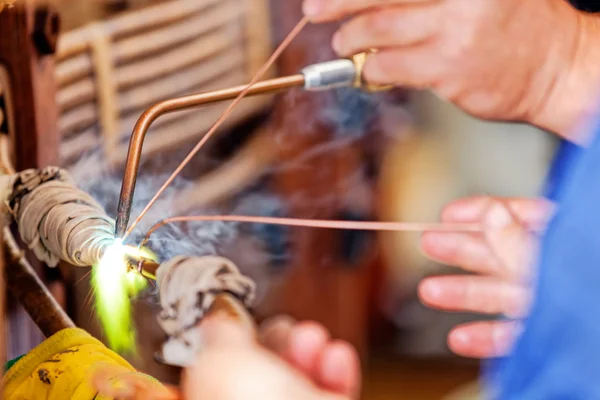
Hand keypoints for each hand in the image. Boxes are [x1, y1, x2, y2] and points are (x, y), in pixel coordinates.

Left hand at [182, 316, 360, 399]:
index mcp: (209, 396)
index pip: (220, 367)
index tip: (244, 320)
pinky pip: (335, 392)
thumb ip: (221, 331)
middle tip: (284, 329)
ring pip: (302, 380)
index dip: (235, 340)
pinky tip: (334, 355)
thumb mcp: (219, 356)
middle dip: (279, 341)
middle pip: (266, 369)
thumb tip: (222, 316)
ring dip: (310, 350)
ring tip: (311, 339)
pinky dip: (338, 369)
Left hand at [303, 0, 599, 140]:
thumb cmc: (510, 24)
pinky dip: (370, 68)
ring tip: (345, 44)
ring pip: (377, 29)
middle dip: (336, 2)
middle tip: (313, 9)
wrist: (554, 67)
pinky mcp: (448, 67)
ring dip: (350, 39)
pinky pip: (388, 65)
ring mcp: (454, 28)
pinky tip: (370, 69)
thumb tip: (370, 6)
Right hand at [418, 197, 552, 357]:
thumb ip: (521, 242)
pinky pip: (514, 336)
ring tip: (431, 292)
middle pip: (502, 255)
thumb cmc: (593, 284)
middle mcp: (558, 271)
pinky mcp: (553, 338)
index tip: (449, 213)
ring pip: (502, 297)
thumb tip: (491, 215)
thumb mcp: (557, 259)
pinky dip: (486, 338)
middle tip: (429, 244)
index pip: (516, 218)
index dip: (480, 212)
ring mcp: (554, 305)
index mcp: (565, 241)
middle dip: (462, 250)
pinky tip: (461, 336)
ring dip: (464, 296)